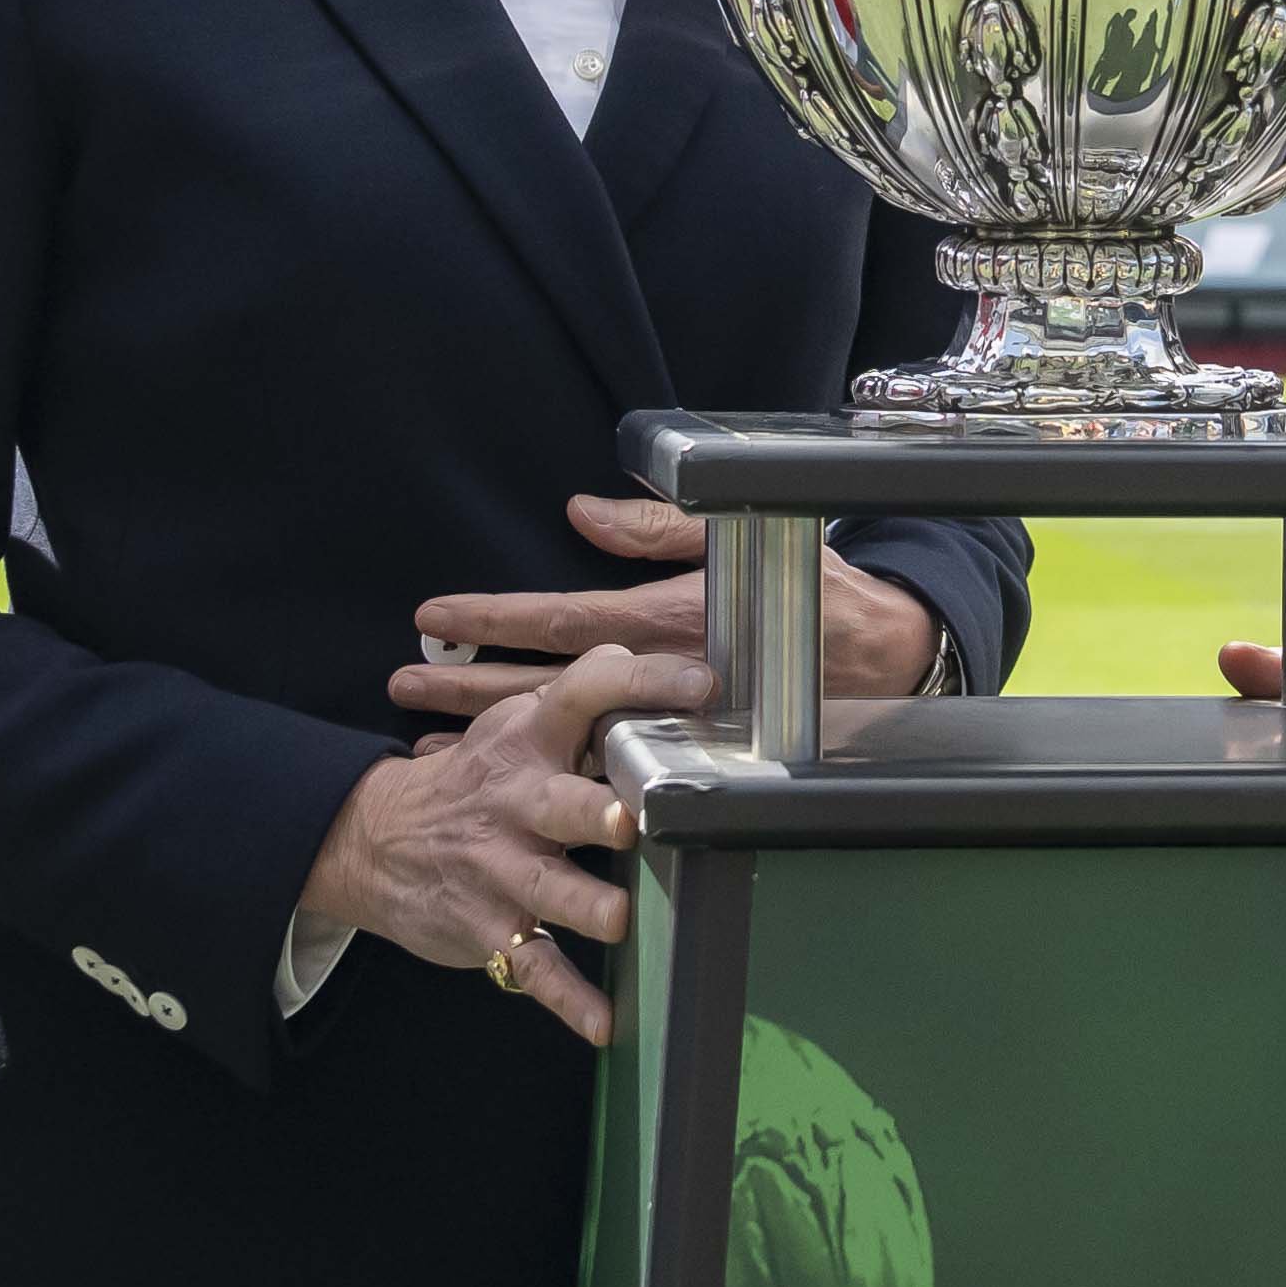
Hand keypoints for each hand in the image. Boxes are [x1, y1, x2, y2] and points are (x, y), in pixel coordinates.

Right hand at [303, 636, 701, 1043]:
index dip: (639, 682)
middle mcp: (514, 803)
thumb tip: (635, 650)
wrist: (377, 841)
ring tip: (618, 920)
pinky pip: (534, 966)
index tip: (701, 684)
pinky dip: (568, 999)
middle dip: (590, 814)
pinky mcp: (492, 927)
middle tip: (624, 822)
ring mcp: (501, 870)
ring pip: (548, 891)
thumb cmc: (473, 780)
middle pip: (556, 804)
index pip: (582, 694)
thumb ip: (577, 695)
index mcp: (527, 742)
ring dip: (585, 905)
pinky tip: (603, 1023)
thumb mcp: (512, 725)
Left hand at [398, 495, 937, 725]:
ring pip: (564, 733)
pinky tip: (502, 773)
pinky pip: (598, 762)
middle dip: (465, 687)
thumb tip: (579, 513)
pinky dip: (545, 767)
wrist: (884, 657)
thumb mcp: (734, 538)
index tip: (432, 617)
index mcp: (662, 618)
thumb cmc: (810, 588)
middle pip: (542, 688)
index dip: (493, 619)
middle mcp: (655, 676)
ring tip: (424, 739)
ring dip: (491, 736)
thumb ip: (653, 526)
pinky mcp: (685, 749)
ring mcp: (668, 721)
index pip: (559, 618)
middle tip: (401, 686)